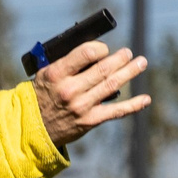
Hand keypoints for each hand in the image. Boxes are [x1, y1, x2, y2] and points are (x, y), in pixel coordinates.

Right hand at [32, 39, 150, 147]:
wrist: (32, 129)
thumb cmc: (41, 96)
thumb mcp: (45, 74)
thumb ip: (67, 62)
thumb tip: (95, 51)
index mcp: (57, 74)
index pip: (86, 53)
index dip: (100, 48)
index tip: (103, 50)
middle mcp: (70, 90)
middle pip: (103, 69)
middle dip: (120, 58)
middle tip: (128, 53)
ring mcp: (81, 106)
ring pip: (112, 84)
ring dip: (130, 72)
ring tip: (141, 63)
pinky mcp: (89, 121)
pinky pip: (115, 112)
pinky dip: (133, 105)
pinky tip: (145, 99)